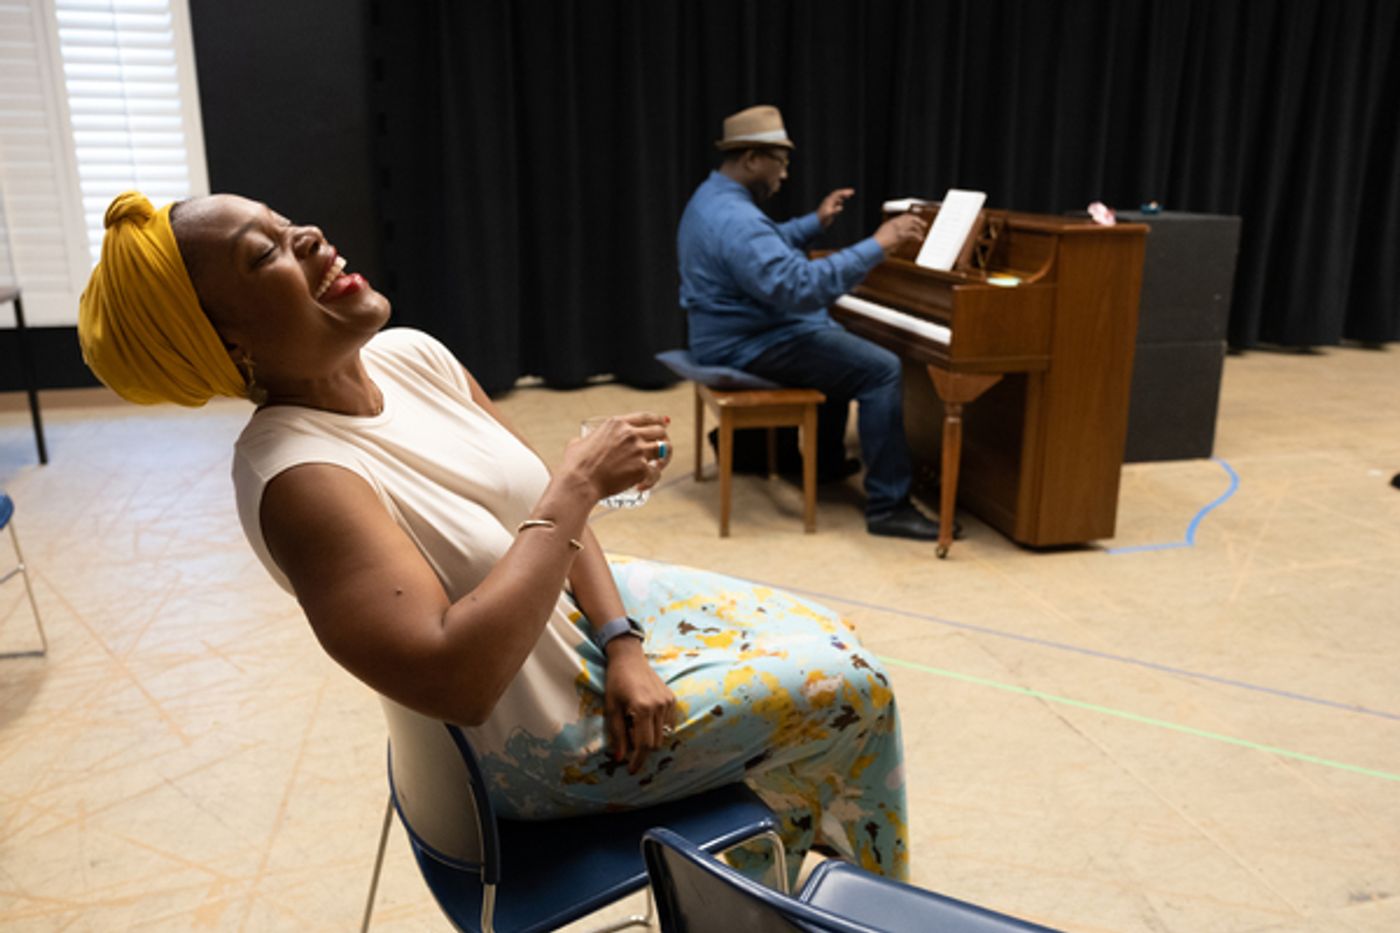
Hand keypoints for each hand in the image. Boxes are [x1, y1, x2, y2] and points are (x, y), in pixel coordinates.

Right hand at [564, 412, 669, 500]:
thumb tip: (581, 442)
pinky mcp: (641, 467)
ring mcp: (638, 450)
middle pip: (660, 431)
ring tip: (657, 467)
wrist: (580, 481)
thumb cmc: (575, 465)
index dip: (658, 419)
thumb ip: (586, 439)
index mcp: (617, 423)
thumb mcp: (579, 442)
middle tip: (660, 450)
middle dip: (663, 439)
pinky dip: (652, 480)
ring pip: (664, 448)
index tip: (665, 422)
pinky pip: (656, 472)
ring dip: (664, 458)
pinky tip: (642, 486)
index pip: (646, 417)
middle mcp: (630, 433)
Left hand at [603, 638, 676, 773]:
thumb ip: (617, 734)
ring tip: (635, 727)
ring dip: (650, 738)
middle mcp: (659, 706)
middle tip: (628, 745)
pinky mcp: (672, 699)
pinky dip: (657, 728)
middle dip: (642, 750)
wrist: (629, 658)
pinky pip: (668, 723)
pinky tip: (646, 719)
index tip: (631, 770)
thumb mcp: (611, 708)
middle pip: (655, 743)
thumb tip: (620, 758)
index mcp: (642, 708)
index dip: (638, 760)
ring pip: (663, 734)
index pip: (644, 745)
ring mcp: (668, 702)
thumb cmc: (616, 681)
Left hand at [818, 188, 854, 227]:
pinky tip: (842, 200)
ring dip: (843, 195)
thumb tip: (840, 207)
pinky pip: (835, 201)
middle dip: (845, 192)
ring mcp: (829, 204)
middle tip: (853, 192)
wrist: (817, 222)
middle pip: (838, 194)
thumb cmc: (823, 219)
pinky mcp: (830, 207)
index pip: (838, 194)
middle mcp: (829, 201)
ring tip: (850, 195)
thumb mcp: (828, 216)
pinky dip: (840, 199)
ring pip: (837, 197)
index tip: (851, 192)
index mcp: (829, 201)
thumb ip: (834, 211)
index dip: (845, 192)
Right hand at [873, 213, 927, 251]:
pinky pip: (913, 234)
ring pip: (913, 225)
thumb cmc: (877, 244)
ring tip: (922, 236)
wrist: (875, 246)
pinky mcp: (901, 235)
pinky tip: (920, 240)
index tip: (917, 220)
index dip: (912, 217)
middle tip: (924, 225)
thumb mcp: (883, 235)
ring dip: (919, 230)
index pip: (904, 216)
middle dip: (919, 221)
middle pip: (911, 218)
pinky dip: (918, 237)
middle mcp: (896, 223)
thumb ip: (890, 234)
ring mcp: (898, 228)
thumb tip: (896, 239)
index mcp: (891, 222)